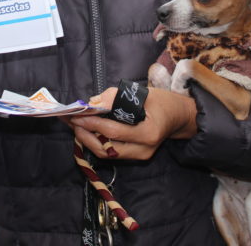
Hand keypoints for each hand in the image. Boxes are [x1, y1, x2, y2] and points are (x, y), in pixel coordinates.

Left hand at [64, 87, 196, 160]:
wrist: (179, 117)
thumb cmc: (163, 102)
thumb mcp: (143, 93)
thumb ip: (116, 97)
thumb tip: (92, 102)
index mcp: (148, 133)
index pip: (113, 132)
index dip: (92, 123)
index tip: (77, 114)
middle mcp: (143, 150)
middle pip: (106, 149)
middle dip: (85, 135)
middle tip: (71, 121)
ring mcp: (139, 156)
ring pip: (106, 154)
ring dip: (87, 140)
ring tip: (74, 125)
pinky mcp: (135, 157)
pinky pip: (111, 152)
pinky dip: (96, 142)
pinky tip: (86, 130)